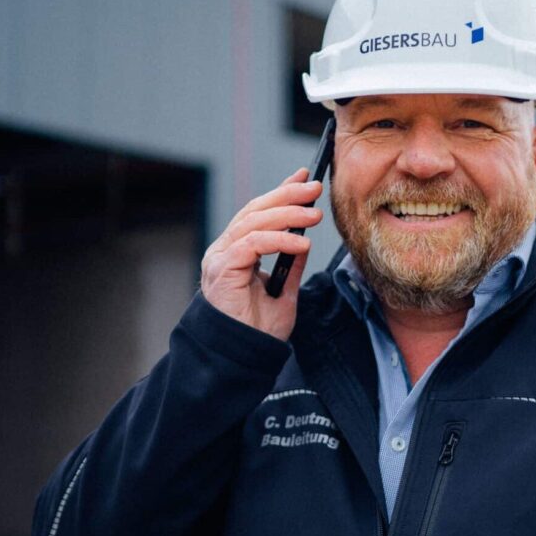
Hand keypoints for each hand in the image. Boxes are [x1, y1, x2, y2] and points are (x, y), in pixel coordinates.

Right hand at [201, 168, 322, 340]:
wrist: (242, 358)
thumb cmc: (258, 330)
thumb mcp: (284, 290)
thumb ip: (291, 263)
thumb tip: (304, 238)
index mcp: (236, 251)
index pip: (259, 212)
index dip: (281, 191)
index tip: (305, 177)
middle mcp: (225, 250)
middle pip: (255, 210)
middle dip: (286, 195)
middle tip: (314, 188)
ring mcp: (220, 258)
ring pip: (254, 223)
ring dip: (288, 215)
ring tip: (315, 214)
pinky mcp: (222, 269)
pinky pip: (252, 244)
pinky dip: (279, 240)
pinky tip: (302, 242)